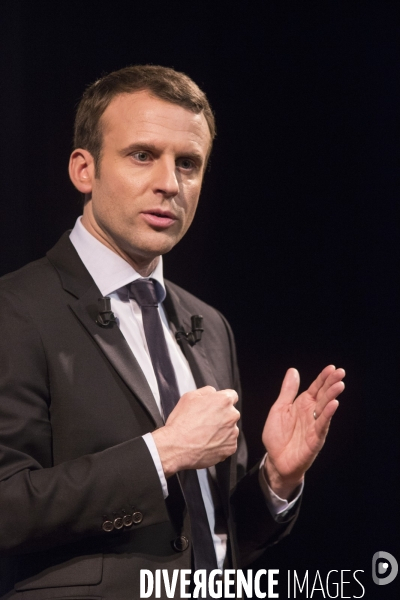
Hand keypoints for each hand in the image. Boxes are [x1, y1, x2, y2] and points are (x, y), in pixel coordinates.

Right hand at [152, 386, 239, 476]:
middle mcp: (231, 416)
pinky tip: (207, 442)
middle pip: (231, 413)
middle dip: (221, 415)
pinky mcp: (231, 447)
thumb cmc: (182, 423)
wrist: (178, 447)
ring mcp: (232, 433)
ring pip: (230, 428)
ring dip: (221, 430)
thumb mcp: (189, 396)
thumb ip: (206, 391)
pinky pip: (228, 443)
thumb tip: (213, 393)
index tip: (217, 405)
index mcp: (223, 401)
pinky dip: (220, 443)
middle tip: (205, 421)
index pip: (232, 395)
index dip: (222, 400)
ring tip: (205, 434)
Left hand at [262, 365, 344, 498]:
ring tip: (339, 385)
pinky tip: (334, 404)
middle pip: (323, 395)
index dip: (323, 378)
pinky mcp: (315, 439)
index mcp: (302, 404)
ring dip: (332, 396)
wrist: (276, 461)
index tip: (332, 368)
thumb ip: (287, 391)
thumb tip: (293, 371)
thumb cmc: (277, 436)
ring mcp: (315, 425)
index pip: (315, 388)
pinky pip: (322, 424)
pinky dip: (328, 414)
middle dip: (332, 383)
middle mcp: (311, 413)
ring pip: (325, 408)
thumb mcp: (279, 408)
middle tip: (341, 372)